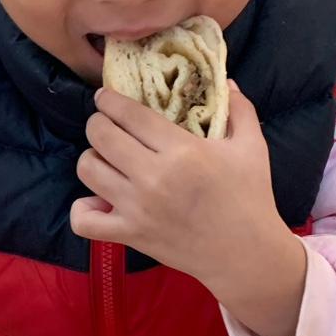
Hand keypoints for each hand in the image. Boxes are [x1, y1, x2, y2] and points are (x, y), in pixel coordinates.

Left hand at [72, 82, 307, 335]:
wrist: (245, 254)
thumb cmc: (249, 197)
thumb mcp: (252, 146)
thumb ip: (238, 109)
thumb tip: (224, 81)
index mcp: (182, 151)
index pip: (129, 114)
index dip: (110, 100)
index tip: (105, 96)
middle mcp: (153, 178)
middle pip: (100, 136)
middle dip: (98, 123)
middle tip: (107, 124)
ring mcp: (136, 209)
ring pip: (87, 170)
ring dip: (91, 158)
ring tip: (107, 158)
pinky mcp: (129, 235)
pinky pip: (83, 221)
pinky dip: (83, 209)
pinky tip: (98, 200)